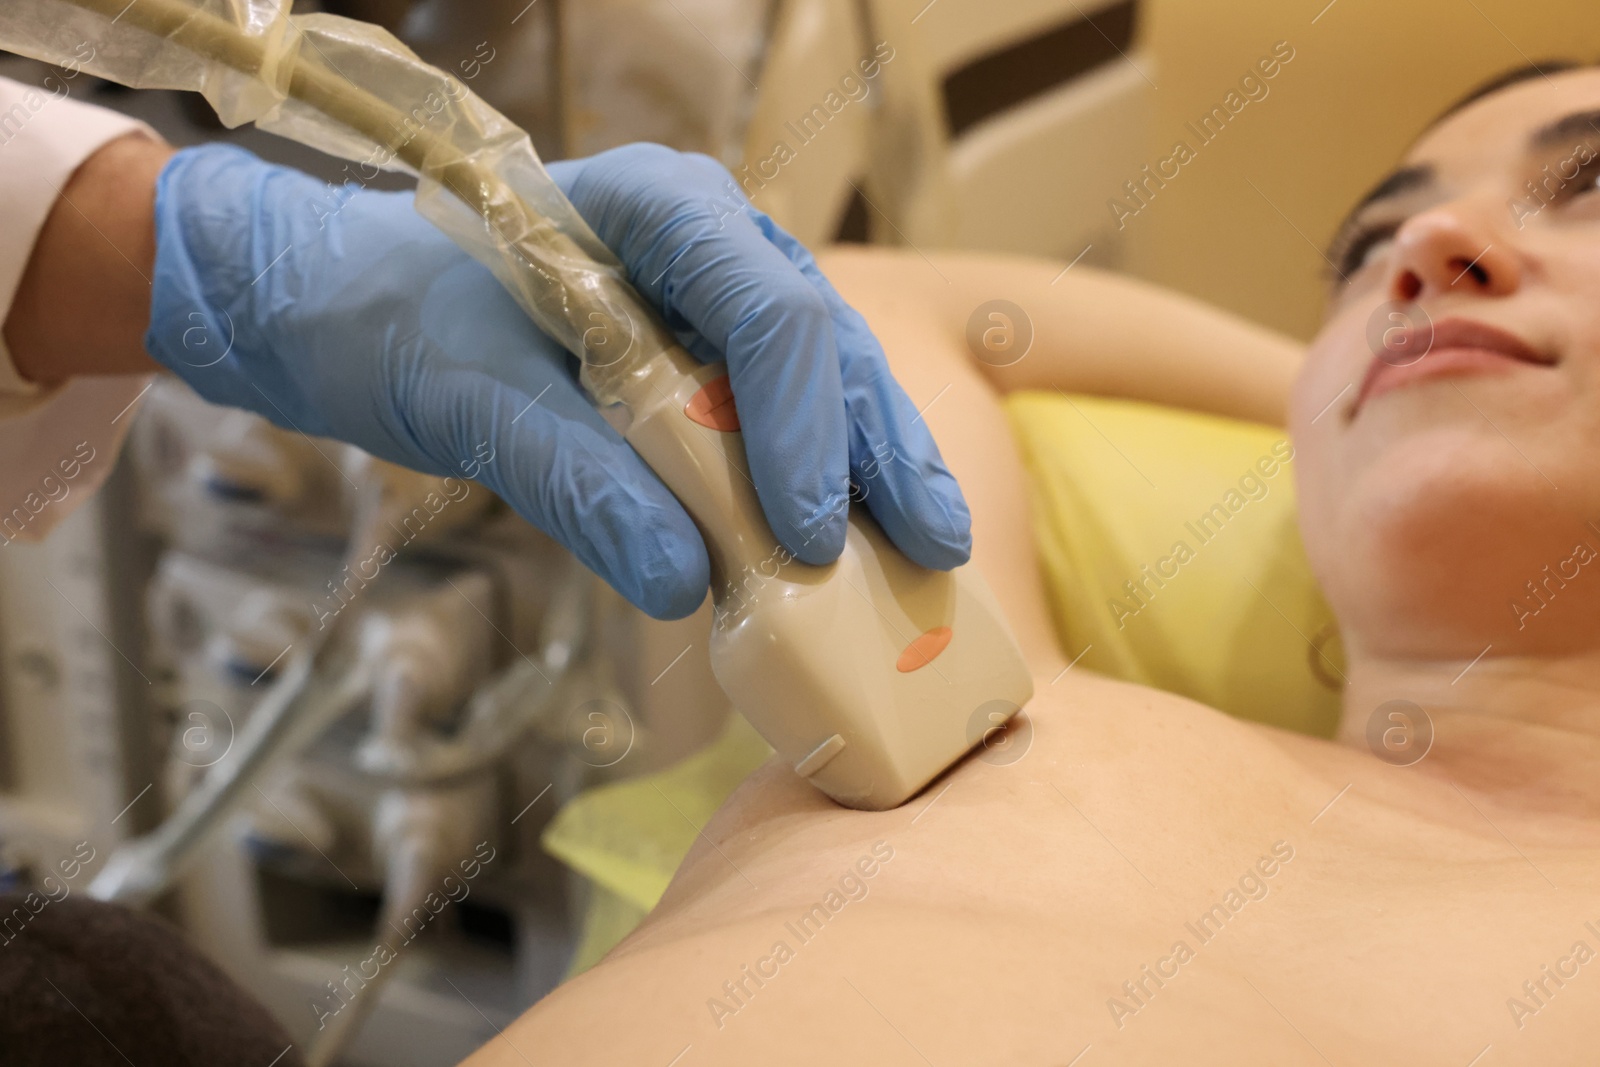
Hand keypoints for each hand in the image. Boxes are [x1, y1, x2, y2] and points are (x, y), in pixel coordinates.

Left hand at [145, 143, 970, 617]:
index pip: (765, 306)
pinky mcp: (709, 364)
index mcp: (656, 208)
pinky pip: (788, 418)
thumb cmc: (394, 315)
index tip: (809, 535)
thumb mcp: (468, 393)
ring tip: (934, 551)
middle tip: (929, 547)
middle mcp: (710, 244)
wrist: (341, 304)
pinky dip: (828, 482)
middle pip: (825, 343)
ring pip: (831, 378)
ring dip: (879, 466)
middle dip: (876, 448)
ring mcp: (718, 302)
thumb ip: (573, 475)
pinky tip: (872, 544)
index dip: (801, 424)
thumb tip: (685, 580)